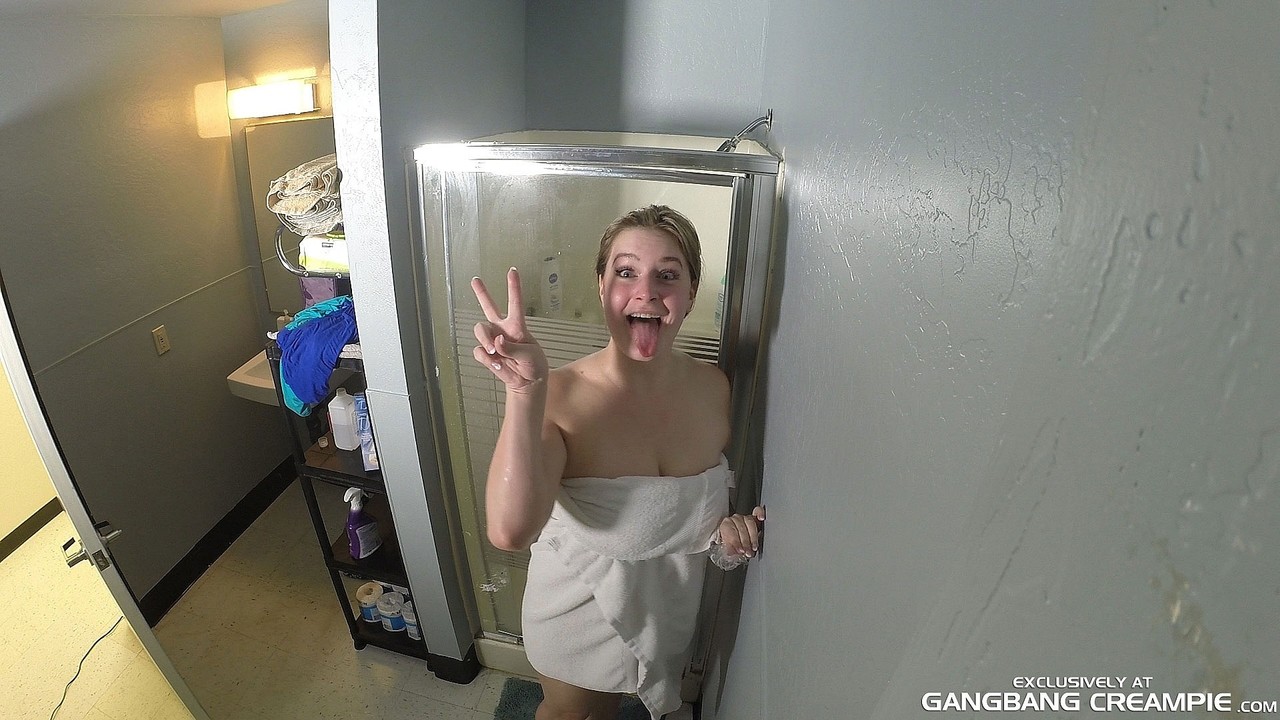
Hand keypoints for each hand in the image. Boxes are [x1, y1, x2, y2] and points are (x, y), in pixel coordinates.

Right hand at [471, 268, 548, 391]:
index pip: (515, 303)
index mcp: (517, 326)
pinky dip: (488, 360)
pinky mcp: (487, 354)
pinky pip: (479, 352)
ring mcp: (493, 340)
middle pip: (488, 307)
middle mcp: (502, 329)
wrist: (527, 382)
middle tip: (475, 280)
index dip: (514, 287)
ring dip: (485, 340)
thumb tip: (497, 342)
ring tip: (494, 351)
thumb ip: (513, 348)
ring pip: (480, 331)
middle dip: (481, 293)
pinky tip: (497, 364)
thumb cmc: (533, 365)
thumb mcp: (529, 355)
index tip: (512, 271)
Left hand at [717, 505, 764, 558]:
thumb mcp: (726, 547)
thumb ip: (729, 548)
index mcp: (726, 524)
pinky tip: (761, 518)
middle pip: (741, 528)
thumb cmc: (729, 542)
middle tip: (747, 552)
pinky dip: (759, 513)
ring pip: (750, 523)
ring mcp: (744, 517)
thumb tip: (731, 553)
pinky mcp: (753, 517)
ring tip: (754, 548)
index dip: (735, 542)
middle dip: (745, 542)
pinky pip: (757, 511)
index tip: (739, 551)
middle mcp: (735, 519)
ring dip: (753, 537)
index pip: (730, 531)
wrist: (731, 538)